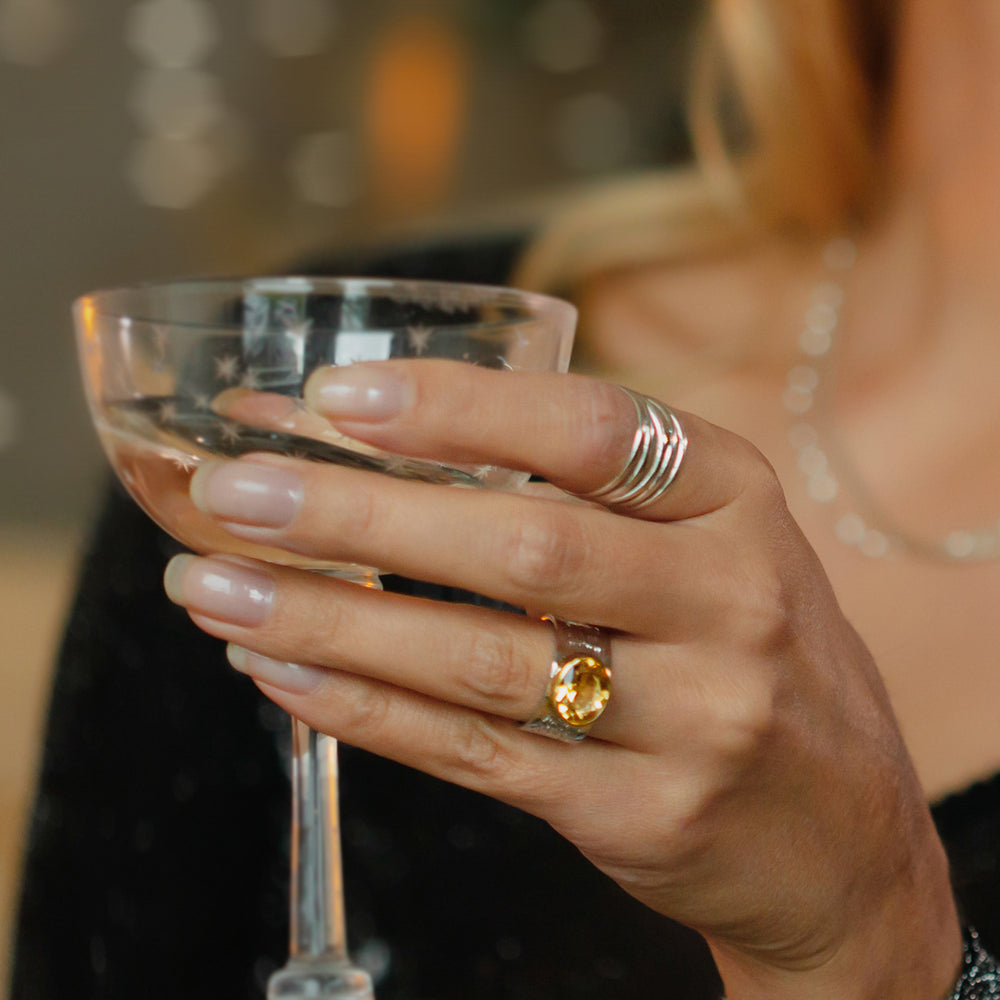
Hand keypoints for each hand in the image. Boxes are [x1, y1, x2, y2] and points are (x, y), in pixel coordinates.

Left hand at [162, 360, 960, 998]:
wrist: (843, 832)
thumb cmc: (752, 651)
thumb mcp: (713, 541)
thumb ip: (590, 494)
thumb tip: (396, 444)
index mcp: (737, 501)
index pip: (589, 430)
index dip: (458, 408)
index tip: (337, 397)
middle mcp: (726, 600)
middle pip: (522, 544)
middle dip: (361, 513)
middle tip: (238, 489)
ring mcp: (691, 715)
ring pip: (480, 659)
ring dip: (332, 618)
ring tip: (216, 587)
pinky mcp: (638, 812)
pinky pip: (477, 753)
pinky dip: (366, 709)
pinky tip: (283, 672)